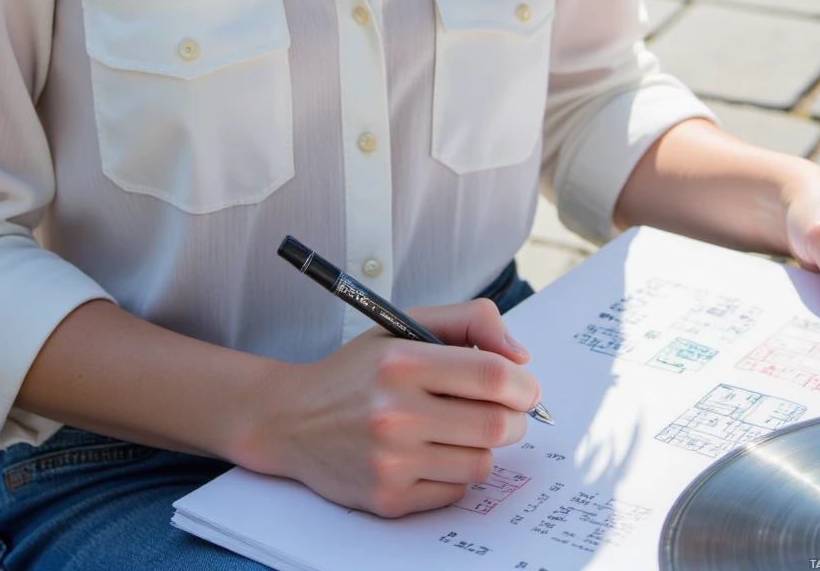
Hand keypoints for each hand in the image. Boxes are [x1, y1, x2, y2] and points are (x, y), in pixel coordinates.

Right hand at [255, 299, 540, 516]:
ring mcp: (391, 459)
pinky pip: (455, 492)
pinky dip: (455, 474)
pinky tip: (431, 454)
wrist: (293, 419)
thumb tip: (520, 356)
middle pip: (496, 425)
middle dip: (514, 419)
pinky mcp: (388, 498)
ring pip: (481, 463)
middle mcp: (394, 411)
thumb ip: (469, 321)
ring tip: (459, 430)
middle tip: (503, 412)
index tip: (525, 388)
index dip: (523, 384)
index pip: (492, 376)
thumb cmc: (358, 370)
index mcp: (401, 360)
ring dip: (483, 447)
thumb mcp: (404, 325)